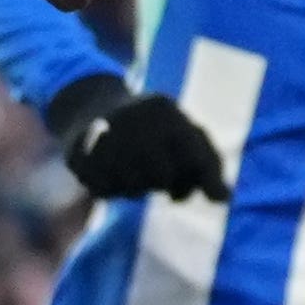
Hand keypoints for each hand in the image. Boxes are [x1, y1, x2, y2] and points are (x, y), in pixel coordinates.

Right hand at [45, 73, 225, 200]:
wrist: (91, 105)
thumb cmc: (151, 128)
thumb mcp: (182, 133)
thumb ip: (208, 164)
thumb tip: (224, 199)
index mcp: (165, 110)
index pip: (195, 156)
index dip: (200, 179)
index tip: (199, 193)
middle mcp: (134, 119)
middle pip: (161, 177)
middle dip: (164, 184)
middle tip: (160, 179)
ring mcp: (104, 135)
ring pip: (133, 187)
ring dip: (137, 189)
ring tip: (133, 173)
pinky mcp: (79, 154)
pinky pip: (105, 191)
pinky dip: (112, 189)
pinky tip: (110, 173)